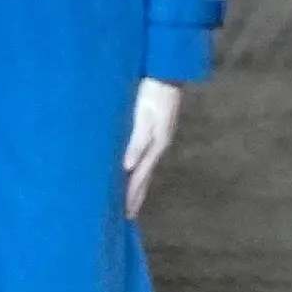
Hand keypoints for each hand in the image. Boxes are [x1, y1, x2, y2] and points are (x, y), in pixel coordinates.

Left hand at [123, 79, 181, 218]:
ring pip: (146, 170)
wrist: (166, 75)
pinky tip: (134, 174)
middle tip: (127, 216)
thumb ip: (136, 142)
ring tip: (130, 202)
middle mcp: (158, 147)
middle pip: (145, 178)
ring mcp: (158, 141)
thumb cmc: (154, 93)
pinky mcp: (156, 134)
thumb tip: (127, 167)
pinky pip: (146, 159)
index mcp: (156, 145)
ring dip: (138, 187)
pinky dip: (139, 172)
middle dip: (135, 197)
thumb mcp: (145, 116)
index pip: (140, 177)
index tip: (124, 214)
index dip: (131, 196)